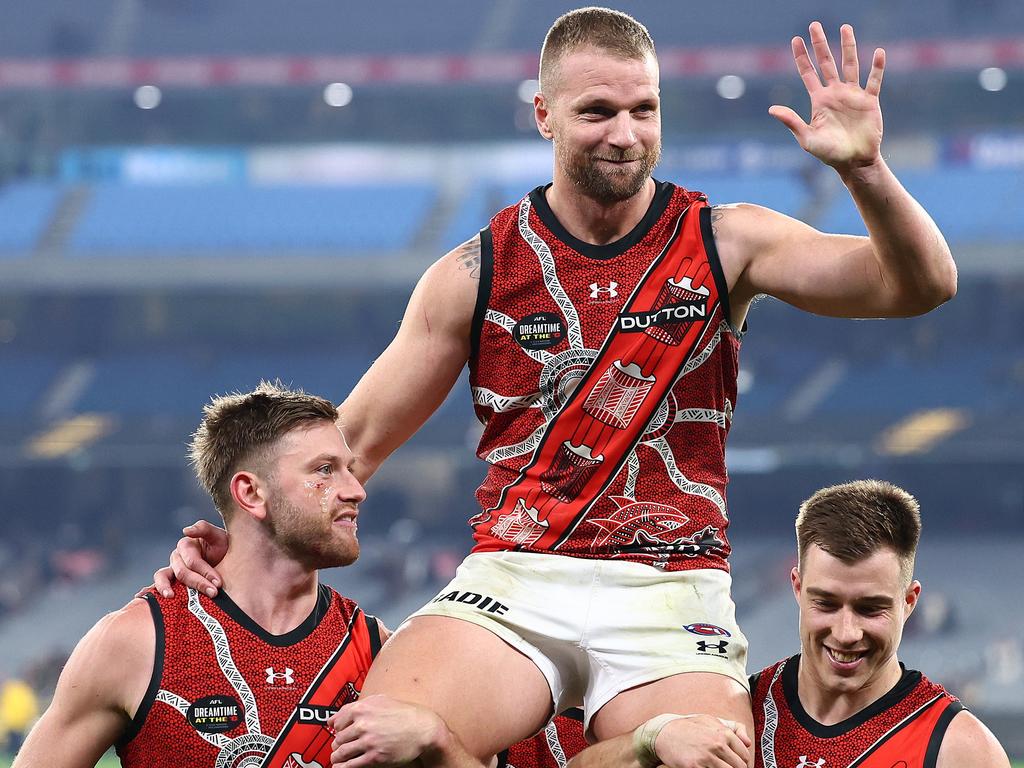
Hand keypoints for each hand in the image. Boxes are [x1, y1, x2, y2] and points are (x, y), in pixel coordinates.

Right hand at [151, 520, 228, 597]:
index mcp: (186, 545)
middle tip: (214, 593)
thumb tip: (185, 530)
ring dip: (165, 587)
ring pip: (163, 577)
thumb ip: (203, 528)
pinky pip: (156, 585)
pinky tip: (140, 596)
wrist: (226, 559)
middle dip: (198, 583)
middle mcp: (176, 557)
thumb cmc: (222, 547)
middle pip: (182, 572)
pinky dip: (149, 590)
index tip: (218, 583)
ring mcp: (171, 569)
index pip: (193, 561)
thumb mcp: (218, 535)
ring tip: (170, 596)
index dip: (205, 572)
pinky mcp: (170, 581)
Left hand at [330, 695, 449, 767]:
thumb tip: (337, 716)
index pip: (337, 722)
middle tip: (339, 746)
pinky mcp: (374, 757)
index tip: (338, 732)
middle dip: (337, 744)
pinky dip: (343, 767)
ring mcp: (368, 741)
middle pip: (338, 738)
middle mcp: (363, 724)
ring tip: (337, 757)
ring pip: (342, 752)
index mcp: (362, 708)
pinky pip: (351, 764)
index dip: (337, 729)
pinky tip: (342, 767)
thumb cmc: (404, 713)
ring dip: (337, 756)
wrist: (422, 728)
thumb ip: (358, 706)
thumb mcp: (380, 700)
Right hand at [654, 714, 751, 767]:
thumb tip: (748, 742)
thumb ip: (733, 728)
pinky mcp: (695, 767)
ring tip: (717, 767)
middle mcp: (717, 745)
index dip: (743, 763)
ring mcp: (706, 758)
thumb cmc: (689, 727)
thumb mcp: (710, 720)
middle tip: (728, 767)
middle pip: (739, 767)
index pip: (744, 755)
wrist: (664, 734)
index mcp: (723, 733)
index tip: (737, 765)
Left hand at [769, 22, 883, 173]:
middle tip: (813, 25)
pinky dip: (877, 67)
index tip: (795, 40)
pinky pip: (874, 80)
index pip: (808, 73)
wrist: (854, 162)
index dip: (801, 57)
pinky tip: (878, 52)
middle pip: (826, 62)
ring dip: (848, 46)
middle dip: (820, 44)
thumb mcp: (807, 139)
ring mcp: (853, 95)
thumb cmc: (829, 154)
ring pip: (850, 64)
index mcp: (819, 100)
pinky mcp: (870, 101)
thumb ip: (791, 122)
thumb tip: (771, 109)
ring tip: (845, 27)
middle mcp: (835, 93)